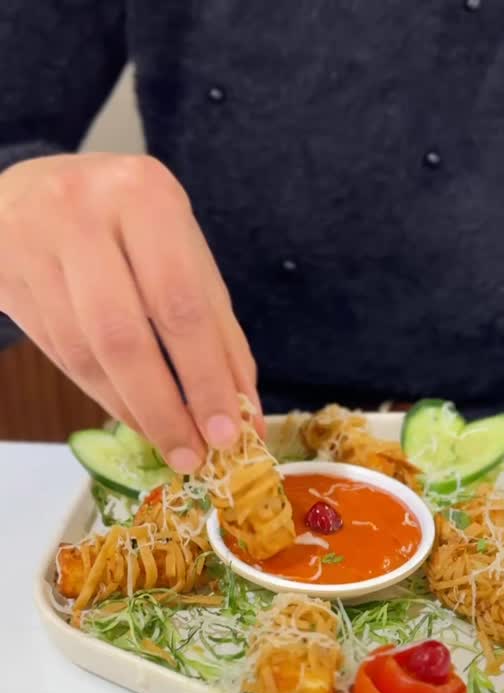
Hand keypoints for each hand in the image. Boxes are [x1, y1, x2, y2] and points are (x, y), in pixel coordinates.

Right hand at [0, 153, 259, 470]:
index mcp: (145, 195)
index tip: (228, 433)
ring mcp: (34, 243)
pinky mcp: (5, 277)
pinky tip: (131, 413)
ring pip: (86, 353)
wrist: (25, 193)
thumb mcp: (181, 252)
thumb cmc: (123, 226)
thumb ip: (217, 328)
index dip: (205, 378)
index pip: (181, 304)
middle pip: (124, 336)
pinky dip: (103, 394)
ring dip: (132, 410)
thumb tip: (245, 412)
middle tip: (194, 455)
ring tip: (168, 442)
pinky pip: (60, 354)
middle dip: (165, 409)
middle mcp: (82, 211)